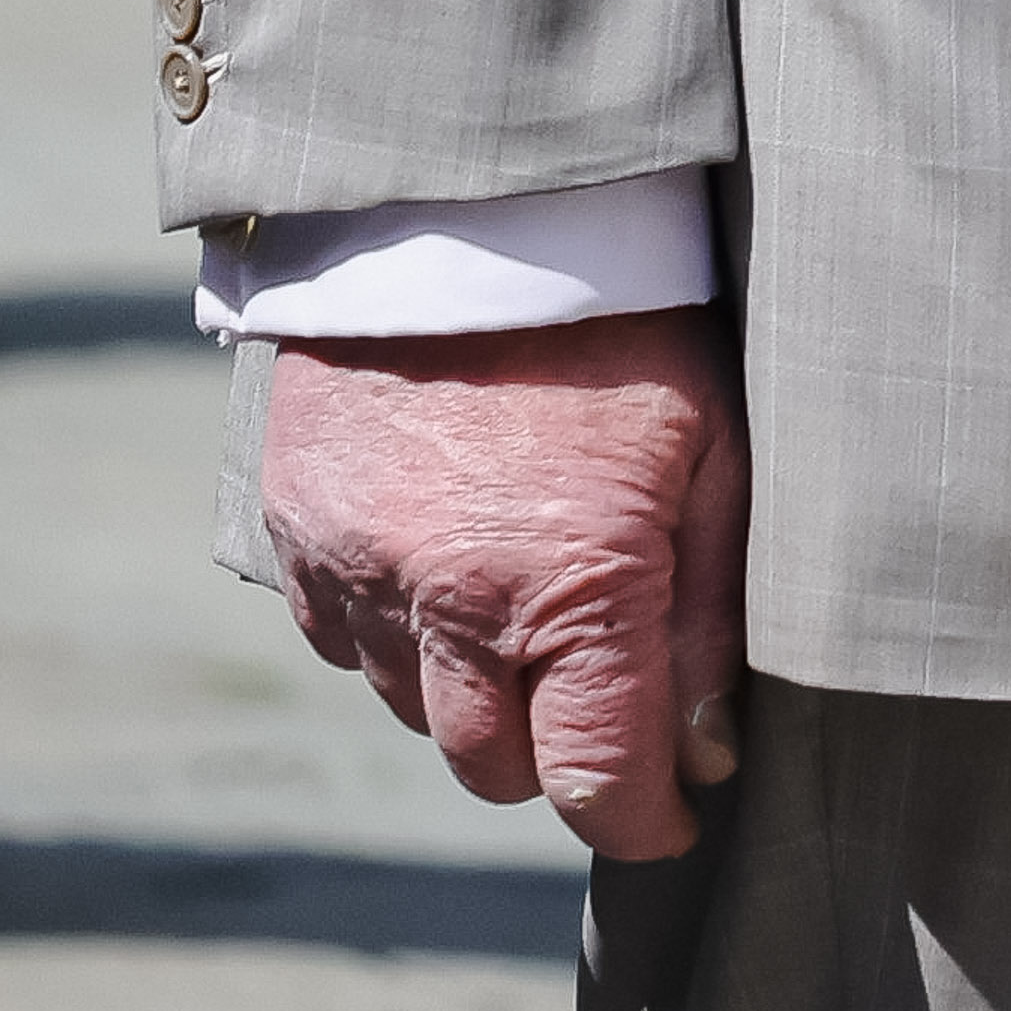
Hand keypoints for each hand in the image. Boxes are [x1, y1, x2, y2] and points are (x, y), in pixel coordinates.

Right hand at [260, 311, 749, 862]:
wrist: (471, 194)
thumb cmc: (622, 313)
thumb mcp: (712, 445)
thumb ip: (709, 610)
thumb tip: (710, 751)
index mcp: (569, 585)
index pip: (600, 780)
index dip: (647, 816)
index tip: (677, 808)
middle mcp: (449, 602)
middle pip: (500, 769)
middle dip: (560, 751)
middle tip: (606, 684)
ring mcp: (361, 570)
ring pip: (418, 711)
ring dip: (476, 687)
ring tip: (527, 593)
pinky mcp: (298, 531)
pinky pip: (345, 642)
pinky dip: (396, 631)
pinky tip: (446, 560)